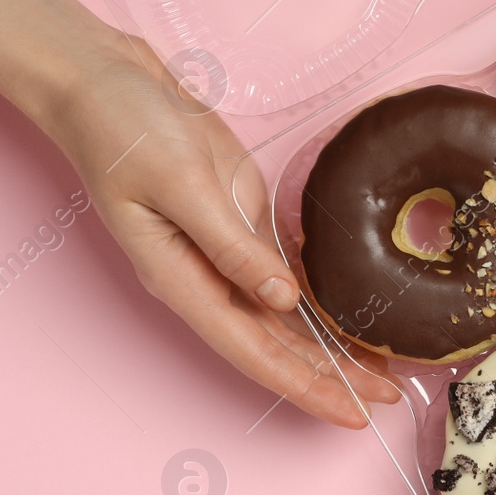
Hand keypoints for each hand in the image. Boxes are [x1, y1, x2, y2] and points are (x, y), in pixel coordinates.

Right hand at [31, 35, 400, 428]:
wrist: (106, 82)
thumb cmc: (125, 129)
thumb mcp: (181, 185)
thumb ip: (231, 246)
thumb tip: (282, 298)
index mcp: (183, 280)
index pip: (253, 352)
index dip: (305, 386)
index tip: (352, 412)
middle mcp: (206, 280)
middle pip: (276, 347)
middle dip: (332, 378)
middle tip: (389, 398)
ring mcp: (225, 256)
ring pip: (285, 320)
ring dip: (331, 348)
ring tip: (383, 371)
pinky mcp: (242, 226)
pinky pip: (286, 279)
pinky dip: (321, 303)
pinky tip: (354, 319)